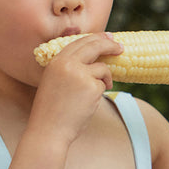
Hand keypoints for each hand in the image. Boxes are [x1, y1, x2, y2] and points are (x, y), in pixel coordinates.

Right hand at [29, 32, 123, 146]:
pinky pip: (103, 85)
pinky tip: (87, 104)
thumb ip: (70, 68)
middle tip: (120, 47)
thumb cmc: (52, 110)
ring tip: (93, 94)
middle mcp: (68, 64)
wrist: (48, 130)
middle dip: (110, 45)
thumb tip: (95, 58)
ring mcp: (80, 74)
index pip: (79, 42)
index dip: (96, 38)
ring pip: (102, 68)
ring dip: (105, 79)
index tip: (108, 38)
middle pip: (94, 45)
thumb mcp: (55, 81)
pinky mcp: (92, 87)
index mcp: (57, 61)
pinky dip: (100, 93)